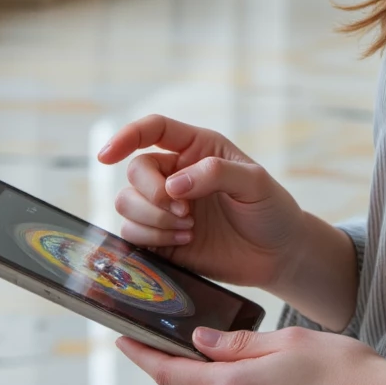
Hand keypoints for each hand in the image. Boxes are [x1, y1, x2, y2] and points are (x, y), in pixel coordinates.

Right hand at [99, 114, 304, 292]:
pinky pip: (132, 234)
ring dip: (153, 218)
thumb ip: (215, 173)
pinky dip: (152, 238)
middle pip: (135, 171)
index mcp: (197, 149)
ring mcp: (166, 207)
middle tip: (185, 212)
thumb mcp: (255, 183)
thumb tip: (173, 185)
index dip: (127, 136)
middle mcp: (176, 174)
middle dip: (152, 194)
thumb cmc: (271, 209)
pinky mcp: (162, 238)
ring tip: (188, 229)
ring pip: (127, 203)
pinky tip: (184, 242)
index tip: (107, 155)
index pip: (153, 130)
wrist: (278, 254)